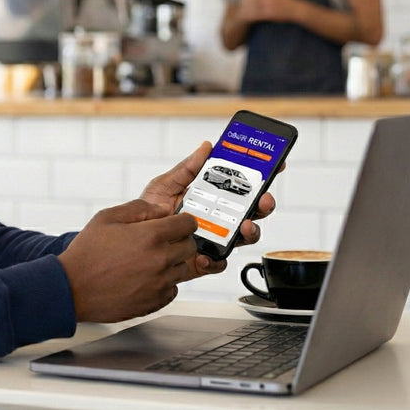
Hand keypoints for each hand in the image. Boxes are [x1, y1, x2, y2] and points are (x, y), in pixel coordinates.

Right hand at [58, 200, 197, 322]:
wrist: (73, 288)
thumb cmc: (87, 253)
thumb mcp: (106, 218)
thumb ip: (138, 208)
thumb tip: (160, 209)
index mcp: (151, 236)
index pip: (188, 224)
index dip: (181, 221)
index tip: (173, 224)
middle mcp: (161, 260)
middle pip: (190, 246)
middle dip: (177, 241)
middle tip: (157, 243)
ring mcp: (160, 283)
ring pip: (182, 268)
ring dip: (171, 263)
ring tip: (145, 262)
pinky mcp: (156, 301)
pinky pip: (172, 289)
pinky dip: (163, 283)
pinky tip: (143, 278)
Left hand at [141, 142, 276, 277]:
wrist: (134, 236)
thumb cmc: (152, 208)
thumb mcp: (167, 183)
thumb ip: (187, 168)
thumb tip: (207, 147)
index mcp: (214, 198)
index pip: (244, 187)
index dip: (262, 176)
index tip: (275, 165)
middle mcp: (220, 219)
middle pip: (253, 212)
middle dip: (264, 204)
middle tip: (264, 199)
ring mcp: (215, 240)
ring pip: (244, 237)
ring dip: (251, 232)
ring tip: (245, 226)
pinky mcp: (204, 259)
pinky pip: (218, 263)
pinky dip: (215, 260)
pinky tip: (204, 254)